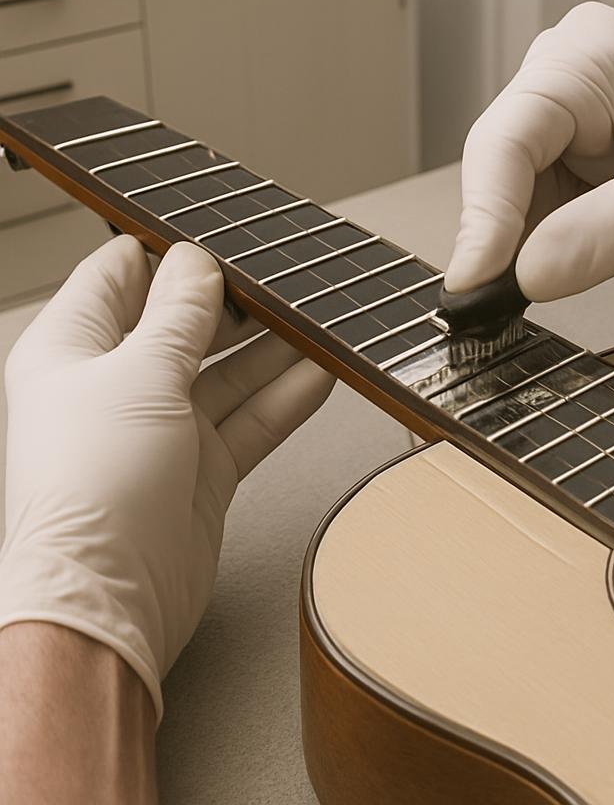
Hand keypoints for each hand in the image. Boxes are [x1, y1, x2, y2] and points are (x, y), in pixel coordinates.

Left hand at [0, 236, 333, 719]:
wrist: (108, 600)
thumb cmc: (90, 491)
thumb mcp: (139, 376)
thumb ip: (179, 316)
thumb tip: (197, 263)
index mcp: (72, 350)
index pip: (120, 277)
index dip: (169, 252)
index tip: (221, 234)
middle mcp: (115, 386)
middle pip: (184, 324)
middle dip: (235, 301)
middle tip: (285, 278)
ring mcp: (161, 428)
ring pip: (227, 372)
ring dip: (273, 349)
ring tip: (318, 320)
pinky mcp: (200, 468)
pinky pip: (251, 420)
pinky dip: (286, 399)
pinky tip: (321, 374)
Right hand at [445, 2, 613, 301]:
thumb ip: (602, 234)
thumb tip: (523, 277)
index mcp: (587, 56)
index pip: (507, 139)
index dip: (483, 217)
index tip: (471, 285)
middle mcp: (566, 72)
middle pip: (500, 163)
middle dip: (497, 235)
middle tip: (486, 310)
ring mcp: (570, 110)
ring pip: (514, 189)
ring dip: (517, 244)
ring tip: (516, 301)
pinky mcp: (578, 146)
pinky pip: (541, 200)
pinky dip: (542, 241)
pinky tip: (547, 273)